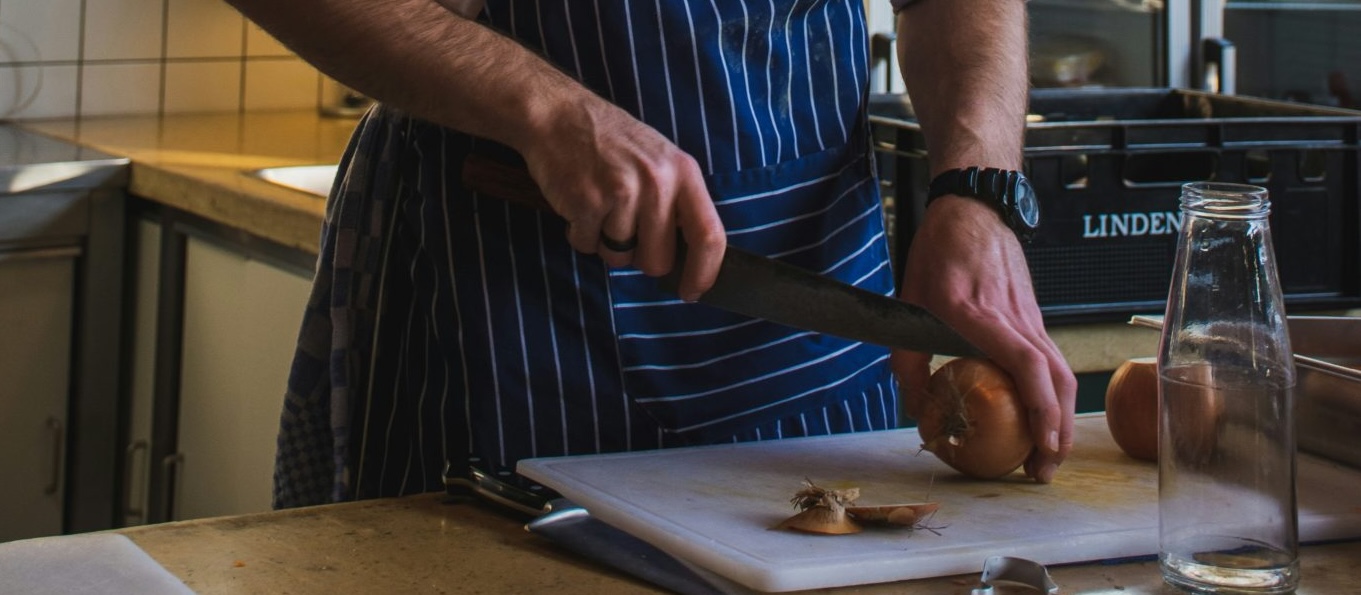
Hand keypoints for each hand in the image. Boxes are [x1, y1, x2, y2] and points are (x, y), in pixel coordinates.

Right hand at [517, 100, 725, 300]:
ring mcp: (621, 192)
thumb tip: (687, 262)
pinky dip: (580, 233)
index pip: (709, 235)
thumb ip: (676, 204)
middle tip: (623, 227)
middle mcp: (657, 183)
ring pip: (620, 257)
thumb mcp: (659, 161)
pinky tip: (579, 203)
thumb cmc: (611, 143)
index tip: (693, 292)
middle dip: (639, 256)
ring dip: (605, 242)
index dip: (704, 273)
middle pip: (658, 261)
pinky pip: (587, 246)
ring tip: (599, 205)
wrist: (558, 115)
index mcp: (683, 173)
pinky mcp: (587, 202)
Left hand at [892, 196, 1076, 482]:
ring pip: (1061, 373)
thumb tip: (917, 410)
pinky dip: (1054, 395)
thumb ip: (907, 359)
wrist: (973, 207)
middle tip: (1042, 470)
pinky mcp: (1034, 316)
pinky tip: (1043, 418)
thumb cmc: (938, 251)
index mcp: (980, 313)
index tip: (1042, 441)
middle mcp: (1015, 316)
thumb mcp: (908, 302)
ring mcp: (1031, 316)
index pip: (1025, 362)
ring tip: (1047, 455)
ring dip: (1061, 418)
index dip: (1038, 404)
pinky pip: (1052, 361)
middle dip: (1057, 429)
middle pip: (1055, 379)